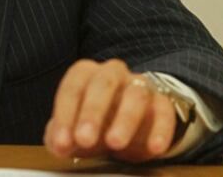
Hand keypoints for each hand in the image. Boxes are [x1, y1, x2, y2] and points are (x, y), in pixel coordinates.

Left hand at [43, 59, 176, 162]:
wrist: (130, 125)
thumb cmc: (94, 123)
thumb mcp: (73, 129)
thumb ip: (61, 135)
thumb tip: (57, 144)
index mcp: (86, 74)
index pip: (73, 87)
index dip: (64, 115)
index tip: (62, 143)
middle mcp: (113, 73)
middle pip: (103, 83)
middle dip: (92, 112)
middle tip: (84, 140)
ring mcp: (140, 86)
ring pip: (135, 95)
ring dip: (125, 119)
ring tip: (115, 144)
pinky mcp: (162, 104)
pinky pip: (165, 112)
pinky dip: (161, 130)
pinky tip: (154, 149)